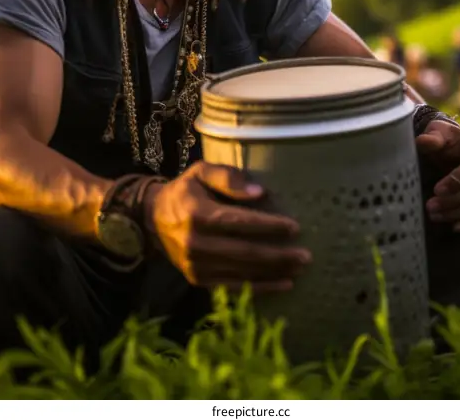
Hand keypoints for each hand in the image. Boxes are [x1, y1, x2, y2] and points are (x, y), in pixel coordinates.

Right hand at [144, 162, 310, 292]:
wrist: (153, 219)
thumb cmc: (186, 190)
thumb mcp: (202, 172)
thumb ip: (229, 178)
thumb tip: (260, 193)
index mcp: (198, 215)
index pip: (239, 223)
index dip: (269, 226)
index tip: (295, 227)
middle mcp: (195, 244)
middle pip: (245, 253)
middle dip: (278, 255)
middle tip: (306, 255)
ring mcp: (196, 266)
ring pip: (242, 272)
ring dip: (274, 272)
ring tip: (299, 268)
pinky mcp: (198, 280)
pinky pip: (234, 287)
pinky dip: (260, 288)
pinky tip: (282, 284)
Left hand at [415, 120, 459, 232]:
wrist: (457, 150)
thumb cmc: (447, 141)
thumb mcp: (439, 134)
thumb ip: (432, 138)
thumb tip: (421, 141)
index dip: (456, 180)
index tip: (436, 190)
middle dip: (453, 201)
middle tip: (430, 207)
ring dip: (458, 214)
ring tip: (435, 215)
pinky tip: (454, 226)